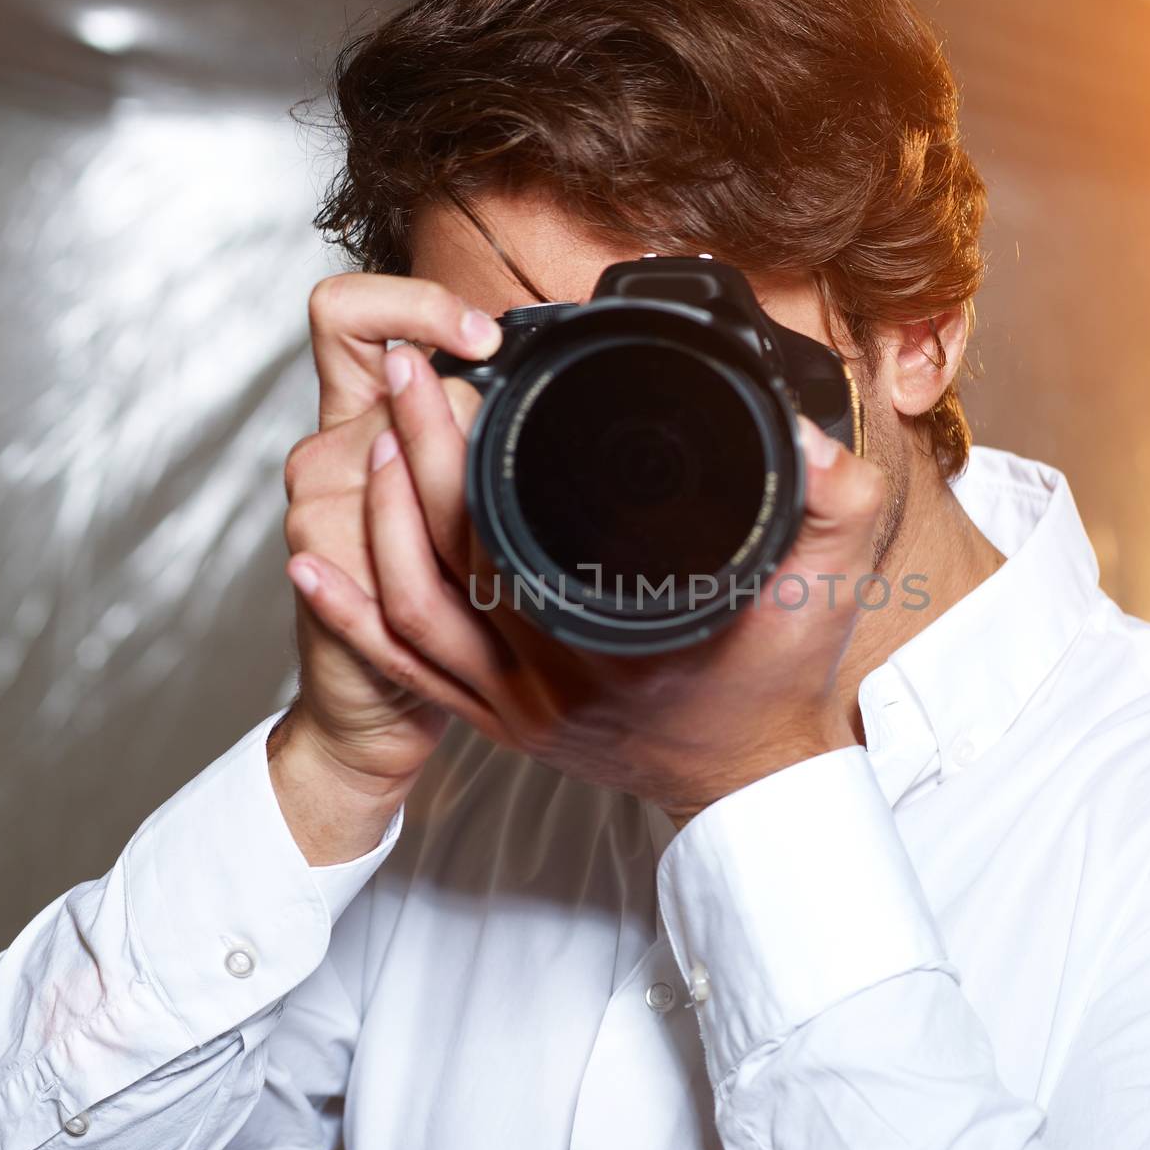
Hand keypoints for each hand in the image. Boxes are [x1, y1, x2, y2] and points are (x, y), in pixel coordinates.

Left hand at [290, 341, 882, 823]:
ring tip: (376, 439)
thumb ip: (834, 503)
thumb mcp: (827, 587)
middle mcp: (549, 681)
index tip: (442, 371)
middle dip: (408, 456)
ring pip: (412, 616)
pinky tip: (315, 568)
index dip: (456, 448)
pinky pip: (409, 671)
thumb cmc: (782, 682)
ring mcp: (517, 708)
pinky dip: (353, 618)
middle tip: (401, 375)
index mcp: (612, 642)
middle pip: (441, 563)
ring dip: (378, 524)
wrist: (754, 778)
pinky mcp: (502, 722)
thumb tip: (807, 436)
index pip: (502, 533)